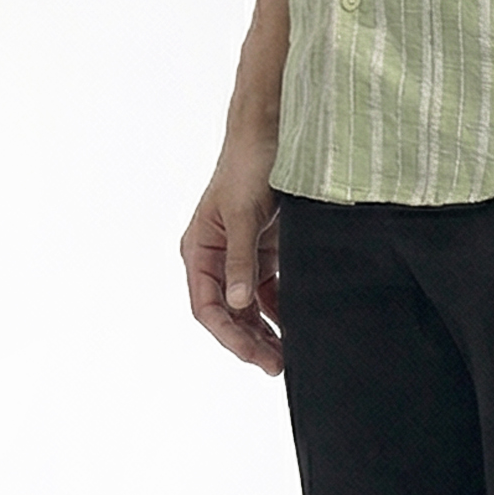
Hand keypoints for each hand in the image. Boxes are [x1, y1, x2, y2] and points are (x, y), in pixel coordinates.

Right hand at [180, 141, 283, 374]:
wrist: (271, 130)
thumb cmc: (248, 165)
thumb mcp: (243, 213)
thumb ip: (241, 259)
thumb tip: (237, 304)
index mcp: (199, 249)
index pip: (207, 306)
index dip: (229, 335)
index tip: (255, 355)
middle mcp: (216, 256)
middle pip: (228, 312)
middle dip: (249, 340)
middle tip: (277, 364)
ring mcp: (240, 253)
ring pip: (248, 306)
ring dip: (264, 329)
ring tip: (287, 354)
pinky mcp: (264, 247)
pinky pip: (268, 288)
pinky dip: (279, 307)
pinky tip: (294, 324)